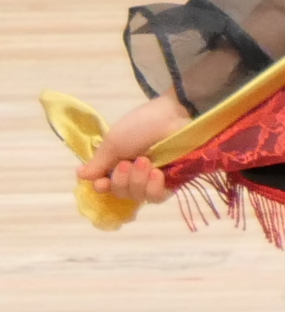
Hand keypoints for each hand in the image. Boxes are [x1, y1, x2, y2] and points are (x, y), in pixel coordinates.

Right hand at [81, 92, 185, 207]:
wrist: (176, 114)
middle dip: (121, 181)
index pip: (108, 185)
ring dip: (137, 182)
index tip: (101, 183)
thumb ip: (99, 162)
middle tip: (128, 163)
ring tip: (144, 162)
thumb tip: (80, 175)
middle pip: (122, 193)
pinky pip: (158, 197)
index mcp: (120, 161)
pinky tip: (156, 174)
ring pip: (139, 196)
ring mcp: (156, 178)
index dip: (103, 188)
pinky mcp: (175, 181)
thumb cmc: (143, 125)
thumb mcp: (114, 141)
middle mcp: (136, 173)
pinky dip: (153, 188)